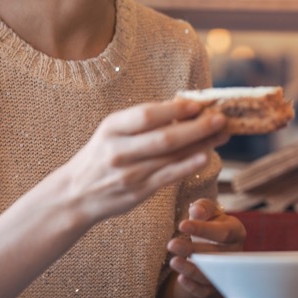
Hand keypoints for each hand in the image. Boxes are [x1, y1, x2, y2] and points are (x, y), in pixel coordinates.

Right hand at [63, 100, 230, 222]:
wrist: (76, 194)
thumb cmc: (101, 155)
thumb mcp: (112, 131)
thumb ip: (143, 121)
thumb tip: (183, 106)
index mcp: (111, 128)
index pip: (147, 115)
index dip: (175, 109)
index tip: (198, 104)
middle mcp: (119, 150)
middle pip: (165, 137)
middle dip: (197, 127)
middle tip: (221, 118)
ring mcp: (129, 173)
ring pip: (171, 157)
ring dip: (201, 145)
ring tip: (222, 135)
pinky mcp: (138, 192)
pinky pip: (168, 177)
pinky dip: (188, 166)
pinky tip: (205, 156)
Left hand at [167, 198, 246, 297]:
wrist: (211, 240)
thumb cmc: (210, 221)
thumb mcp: (208, 210)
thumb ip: (203, 207)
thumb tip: (196, 211)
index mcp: (236, 232)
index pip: (222, 232)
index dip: (203, 229)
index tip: (182, 225)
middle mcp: (234, 253)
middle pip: (214, 254)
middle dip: (192, 249)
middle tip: (172, 244)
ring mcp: (226, 271)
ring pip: (209, 274)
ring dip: (190, 269)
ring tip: (173, 261)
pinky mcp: (215, 284)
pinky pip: (205, 290)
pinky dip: (193, 286)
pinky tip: (181, 278)